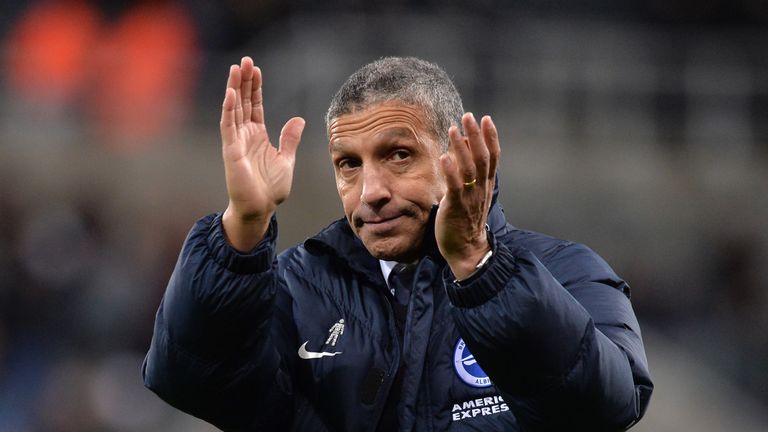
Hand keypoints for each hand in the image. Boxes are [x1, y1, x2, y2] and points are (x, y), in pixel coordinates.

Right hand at [220, 57, 304, 250]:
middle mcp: (245, 136)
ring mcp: (236, 142)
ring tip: (236, 69)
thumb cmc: (270, 189)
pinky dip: (228, 110)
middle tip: (245, 60)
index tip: (256, 69)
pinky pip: (228, 127)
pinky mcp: (231, 151)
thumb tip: (298, 119)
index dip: (254, 87)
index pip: (254, 106)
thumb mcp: (286, 160)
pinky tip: (229, 93)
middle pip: (242, 102)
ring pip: (233, 109)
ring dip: (233, 89)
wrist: (261, 209)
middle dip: (243, 81)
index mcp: (258, 136)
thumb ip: (290, 139)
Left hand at [436, 113, 499, 279]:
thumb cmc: (466, 220)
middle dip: (476, 136)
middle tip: (469, 116)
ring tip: (454, 129)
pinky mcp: (457, 207)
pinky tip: (444, 157)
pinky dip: (451, 171)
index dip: (490, 137)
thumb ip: (470, 173)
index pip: (493, 156)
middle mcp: (481, 189)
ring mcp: (470, 197)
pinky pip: (455, 186)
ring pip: (469, 169)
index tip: (486, 119)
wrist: (467, 250)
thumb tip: (463, 147)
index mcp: (485, 185)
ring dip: (461, 148)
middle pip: (482, 157)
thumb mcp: (472, 194)